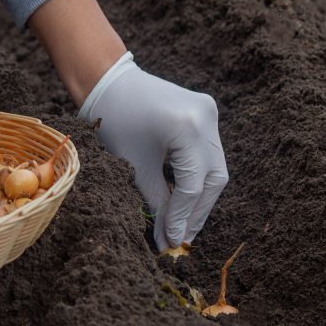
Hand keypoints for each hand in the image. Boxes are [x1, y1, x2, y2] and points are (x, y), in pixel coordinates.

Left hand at [79, 52, 228, 251]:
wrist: (109, 83)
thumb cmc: (115, 123)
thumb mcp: (134, 167)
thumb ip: (156, 203)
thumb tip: (166, 239)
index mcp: (188, 128)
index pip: (193, 185)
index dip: (182, 217)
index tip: (170, 242)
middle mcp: (207, 118)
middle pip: (214, 178)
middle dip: (198, 211)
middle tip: (181, 238)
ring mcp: (209, 112)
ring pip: (216, 167)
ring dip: (200, 197)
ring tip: (183, 224)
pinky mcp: (206, 111)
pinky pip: (208, 152)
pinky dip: (198, 176)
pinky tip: (184, 197)